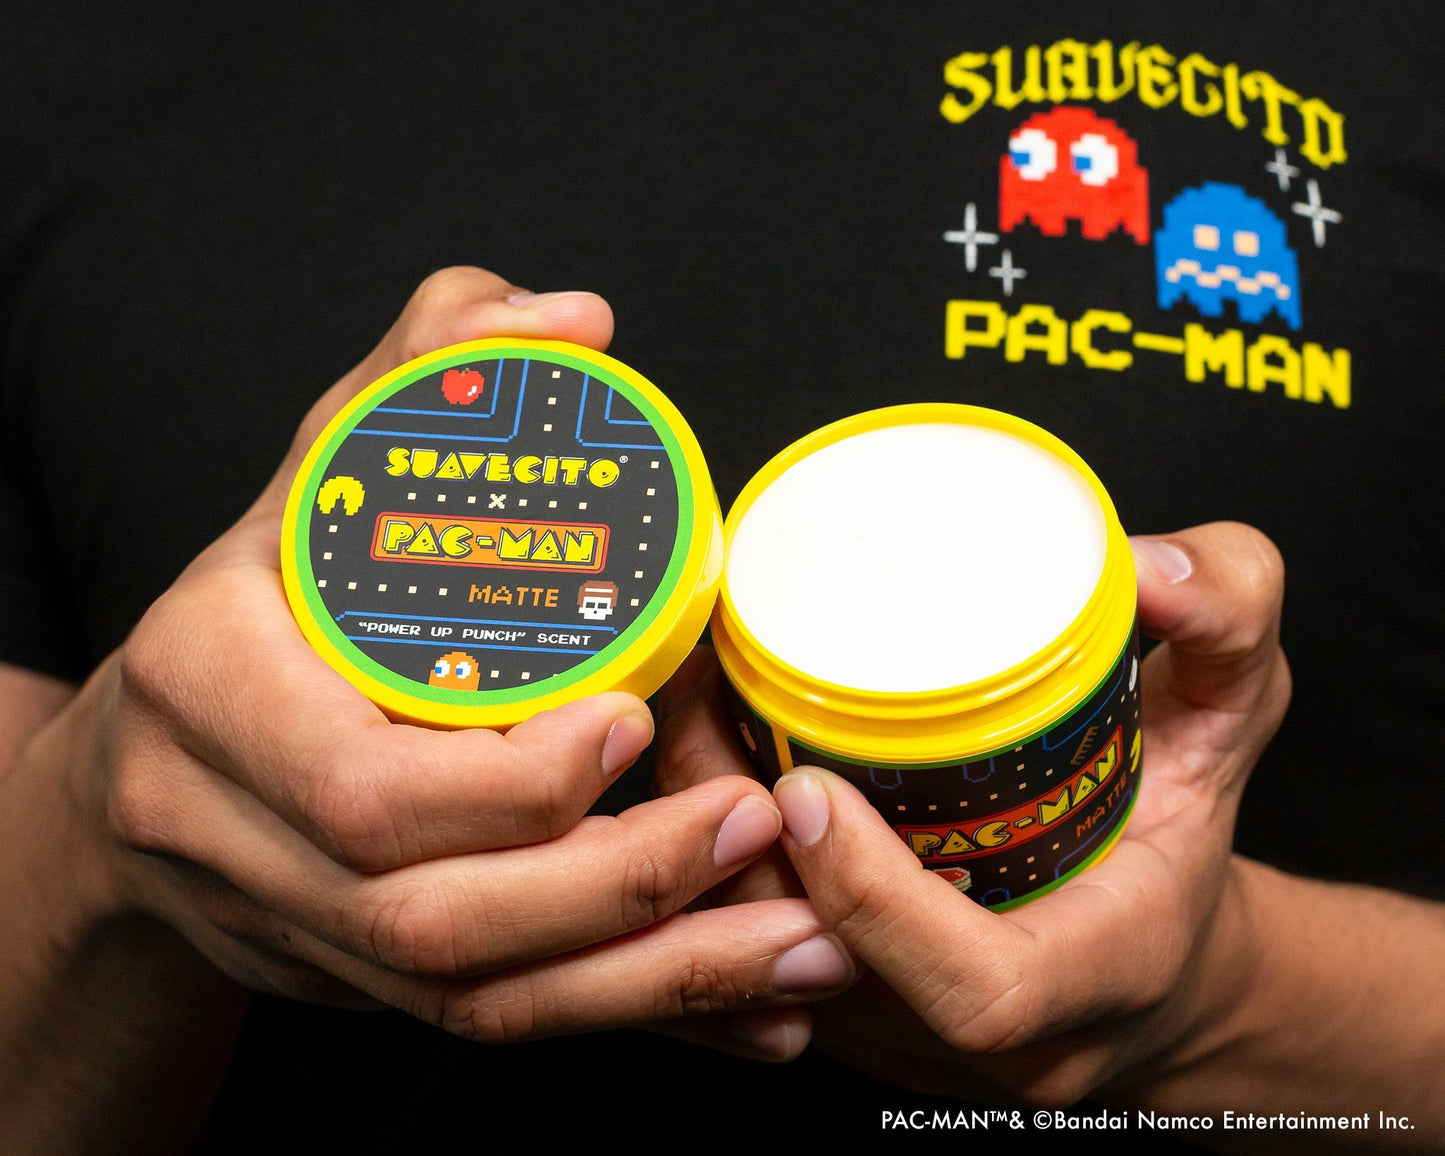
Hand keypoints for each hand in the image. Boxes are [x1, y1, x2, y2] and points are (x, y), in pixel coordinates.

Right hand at [8, 268, 851, 1068]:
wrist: (146, 771)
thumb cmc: (250, 604)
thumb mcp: (320, 466)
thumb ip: (427, 371)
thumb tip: (569, 319)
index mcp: (215, 693)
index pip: (360, 781)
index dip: (506, 782)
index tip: (631, 724)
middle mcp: (237, 832)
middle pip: (432, 913)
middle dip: (609, 889)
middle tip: (747, 829)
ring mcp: (299, 927)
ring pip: (477, 999)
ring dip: (651, 981)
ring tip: (798, 946)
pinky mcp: (359, 979)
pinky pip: (498, 1023)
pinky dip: (631, 1014)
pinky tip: (749, 1009)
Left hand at [657, 522, 1289, 1101]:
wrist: (1152, 962)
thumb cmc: (1182, 839)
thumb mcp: (1232, 713)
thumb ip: (1226, 621)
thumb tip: (1149, 568)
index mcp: (1092, 976)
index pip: (977, 989)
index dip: (879, 902)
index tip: (811, 787)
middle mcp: (980, 1039)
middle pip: (823, 971)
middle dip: (736, 844)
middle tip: (704, 702)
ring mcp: (901, 1043)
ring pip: (759, 966)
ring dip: (701, 845)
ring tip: (685, 709)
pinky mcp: (847, 1023)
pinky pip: (748, 957)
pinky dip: (708, 862)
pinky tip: (693, 764)